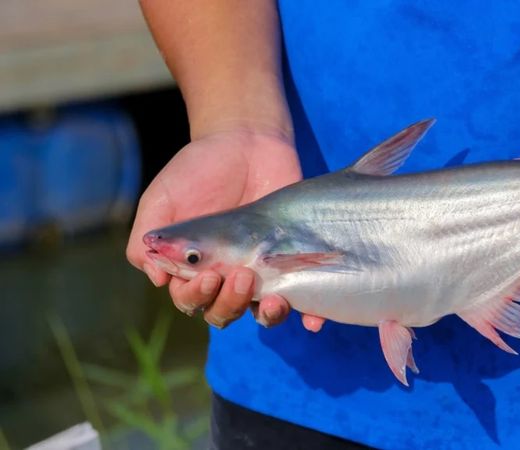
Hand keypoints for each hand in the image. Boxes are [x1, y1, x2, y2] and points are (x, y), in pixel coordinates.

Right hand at [126, 128, 325, 330]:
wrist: (246, 140)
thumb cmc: (199, 170)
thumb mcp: (163, 197)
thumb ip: (148, 238)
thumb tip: (157, 279)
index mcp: (192, 267)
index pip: (191, 300)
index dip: (197, 297)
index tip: (208, 275)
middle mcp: (226, 276)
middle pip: (225, 312)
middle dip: (231, 303)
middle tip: (242, 275)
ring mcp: (262, 271)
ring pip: (261, 312)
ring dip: (268, 315)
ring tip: (275, 300)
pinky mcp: (293, 261)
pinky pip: (303, 296)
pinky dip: (309, 314)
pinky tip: (314, 320)